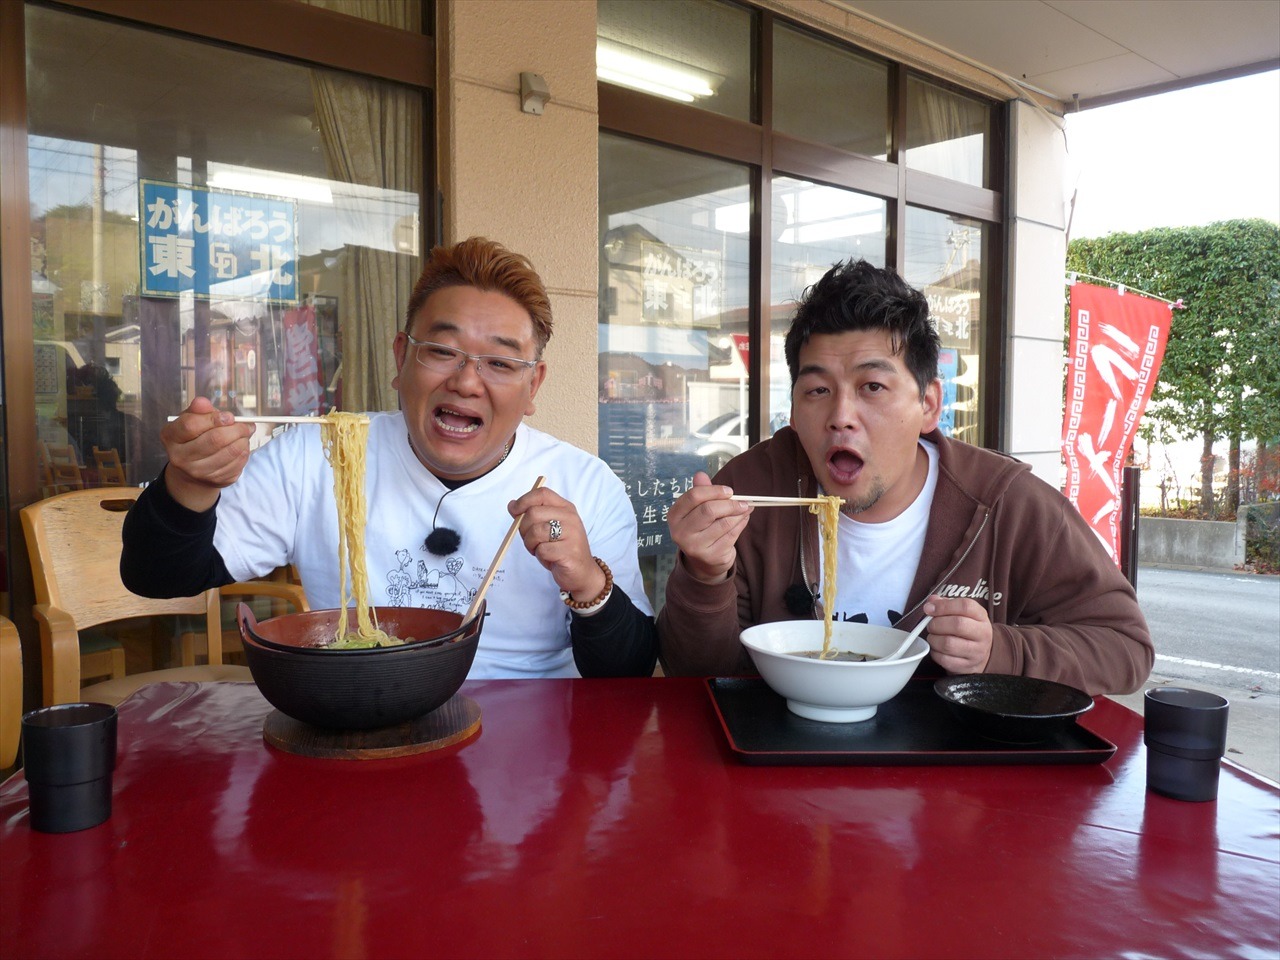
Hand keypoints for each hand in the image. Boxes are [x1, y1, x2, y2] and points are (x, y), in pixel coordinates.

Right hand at [161, 397, 255, 511]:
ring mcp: (198, 472)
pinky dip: (245, 452)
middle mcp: (180, 457)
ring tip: (245, 434)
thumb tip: (202, 402)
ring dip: (243, 440)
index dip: (214, 418)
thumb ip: (197, 410)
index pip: (191, 425)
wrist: (191, 472)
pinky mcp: (215, 481)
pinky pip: (238, 464)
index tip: (229, 416)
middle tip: (246, 425)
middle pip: (215, 439)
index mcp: (170, 437)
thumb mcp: (190, 420)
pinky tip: (241, 447)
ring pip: (230, 452)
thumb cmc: (193, 438)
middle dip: (236, 429)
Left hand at [509, 485, 605, 603]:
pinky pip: (542, 550)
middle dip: (523, 528)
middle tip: (530, 540)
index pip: (542, 494)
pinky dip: (540, 555)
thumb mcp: (548, 527)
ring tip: (539, 550)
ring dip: (531, 544)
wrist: (582, 572)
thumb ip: (532, 515)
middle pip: (533, 513)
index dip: (524, 500)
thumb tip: (512, 505)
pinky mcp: (569, 551)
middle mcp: (570, 518)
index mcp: (565, 508)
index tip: (514, 510)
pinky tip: (549, 558)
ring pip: (536, 532)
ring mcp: (572, 534)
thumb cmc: (561, 549)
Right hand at [666, 471, 751, 583]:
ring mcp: (695, 546)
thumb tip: (700, 474)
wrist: (703, 561)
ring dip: (739, 514)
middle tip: (743, 501)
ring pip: (723, 523)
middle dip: (730, 503)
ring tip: (746, 508)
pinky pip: (731, 535)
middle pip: (708, 510)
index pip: (694, 496)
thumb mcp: (697, 509)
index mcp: (674, 516)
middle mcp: (680, 532)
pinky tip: (743, 519)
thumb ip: (700, 492)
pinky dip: (741, 524)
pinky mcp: (711, 556)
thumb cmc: (701, 528)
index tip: (729, 491)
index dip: (714, 491)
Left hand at [921, 595, 992, 674]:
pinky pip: (944, 659)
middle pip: (957, 624)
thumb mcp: (961, 613)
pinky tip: (936, 648)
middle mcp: (982, 634)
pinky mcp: (967, 666)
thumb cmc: (966, 630)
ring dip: (934, 639)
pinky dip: (935, 653)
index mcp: (981, 616)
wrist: (980, 654)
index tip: (929, 608)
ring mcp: (976, 652)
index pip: (965, 606)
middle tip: (931, 625)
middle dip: (937, 623)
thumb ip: (945, 604)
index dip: (943, 606)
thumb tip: (931, 601)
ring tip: (933, 636)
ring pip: (948, 644)